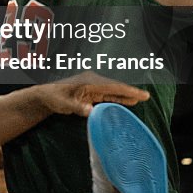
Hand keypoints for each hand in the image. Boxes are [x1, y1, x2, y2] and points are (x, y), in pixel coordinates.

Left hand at [35, 71, 149, 116]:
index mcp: (88, 82)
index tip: (139, 95)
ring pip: (113, 91)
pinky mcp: (91, 92)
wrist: (45, 95)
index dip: (126, 91)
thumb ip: (77, 107)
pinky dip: (118, 97)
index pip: (111, 87)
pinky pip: (107, 95)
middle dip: (130, 91)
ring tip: (141, 98)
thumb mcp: (64, 104)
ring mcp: (92, 86)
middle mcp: (92, 81)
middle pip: (115, 87)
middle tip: (146, 97)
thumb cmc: (54, 98)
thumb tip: (91, 110)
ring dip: (126, 95)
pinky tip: (127, 101)